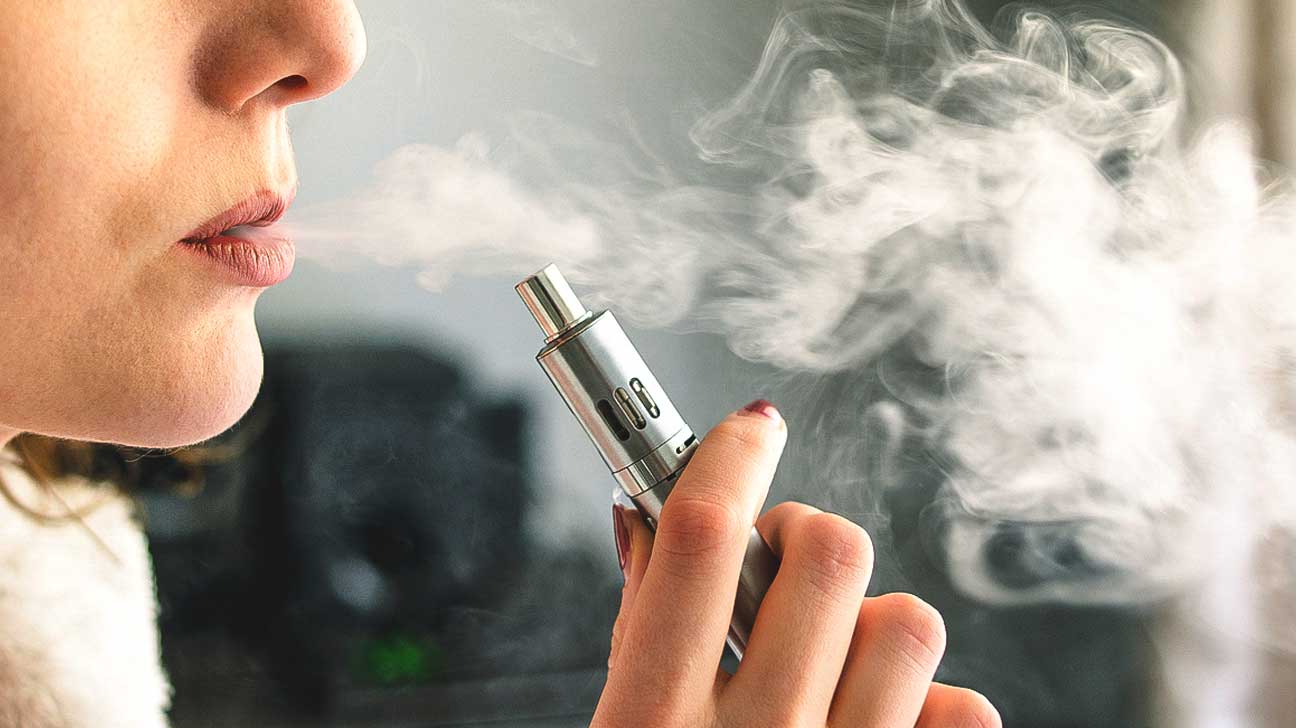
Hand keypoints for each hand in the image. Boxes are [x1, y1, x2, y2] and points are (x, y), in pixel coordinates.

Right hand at [595, 401, 999, 726]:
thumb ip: (638, 628)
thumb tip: (645, 514)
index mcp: (654, 722)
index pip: (703, 536)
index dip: (731, 455)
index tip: (751, 428)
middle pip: (828, 554)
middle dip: (805, 535)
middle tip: (779, 566)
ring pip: (910, 621)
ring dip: (868, 620)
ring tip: (831, 658)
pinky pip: (966, 708)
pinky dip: (927, 698)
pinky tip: (878, 712)